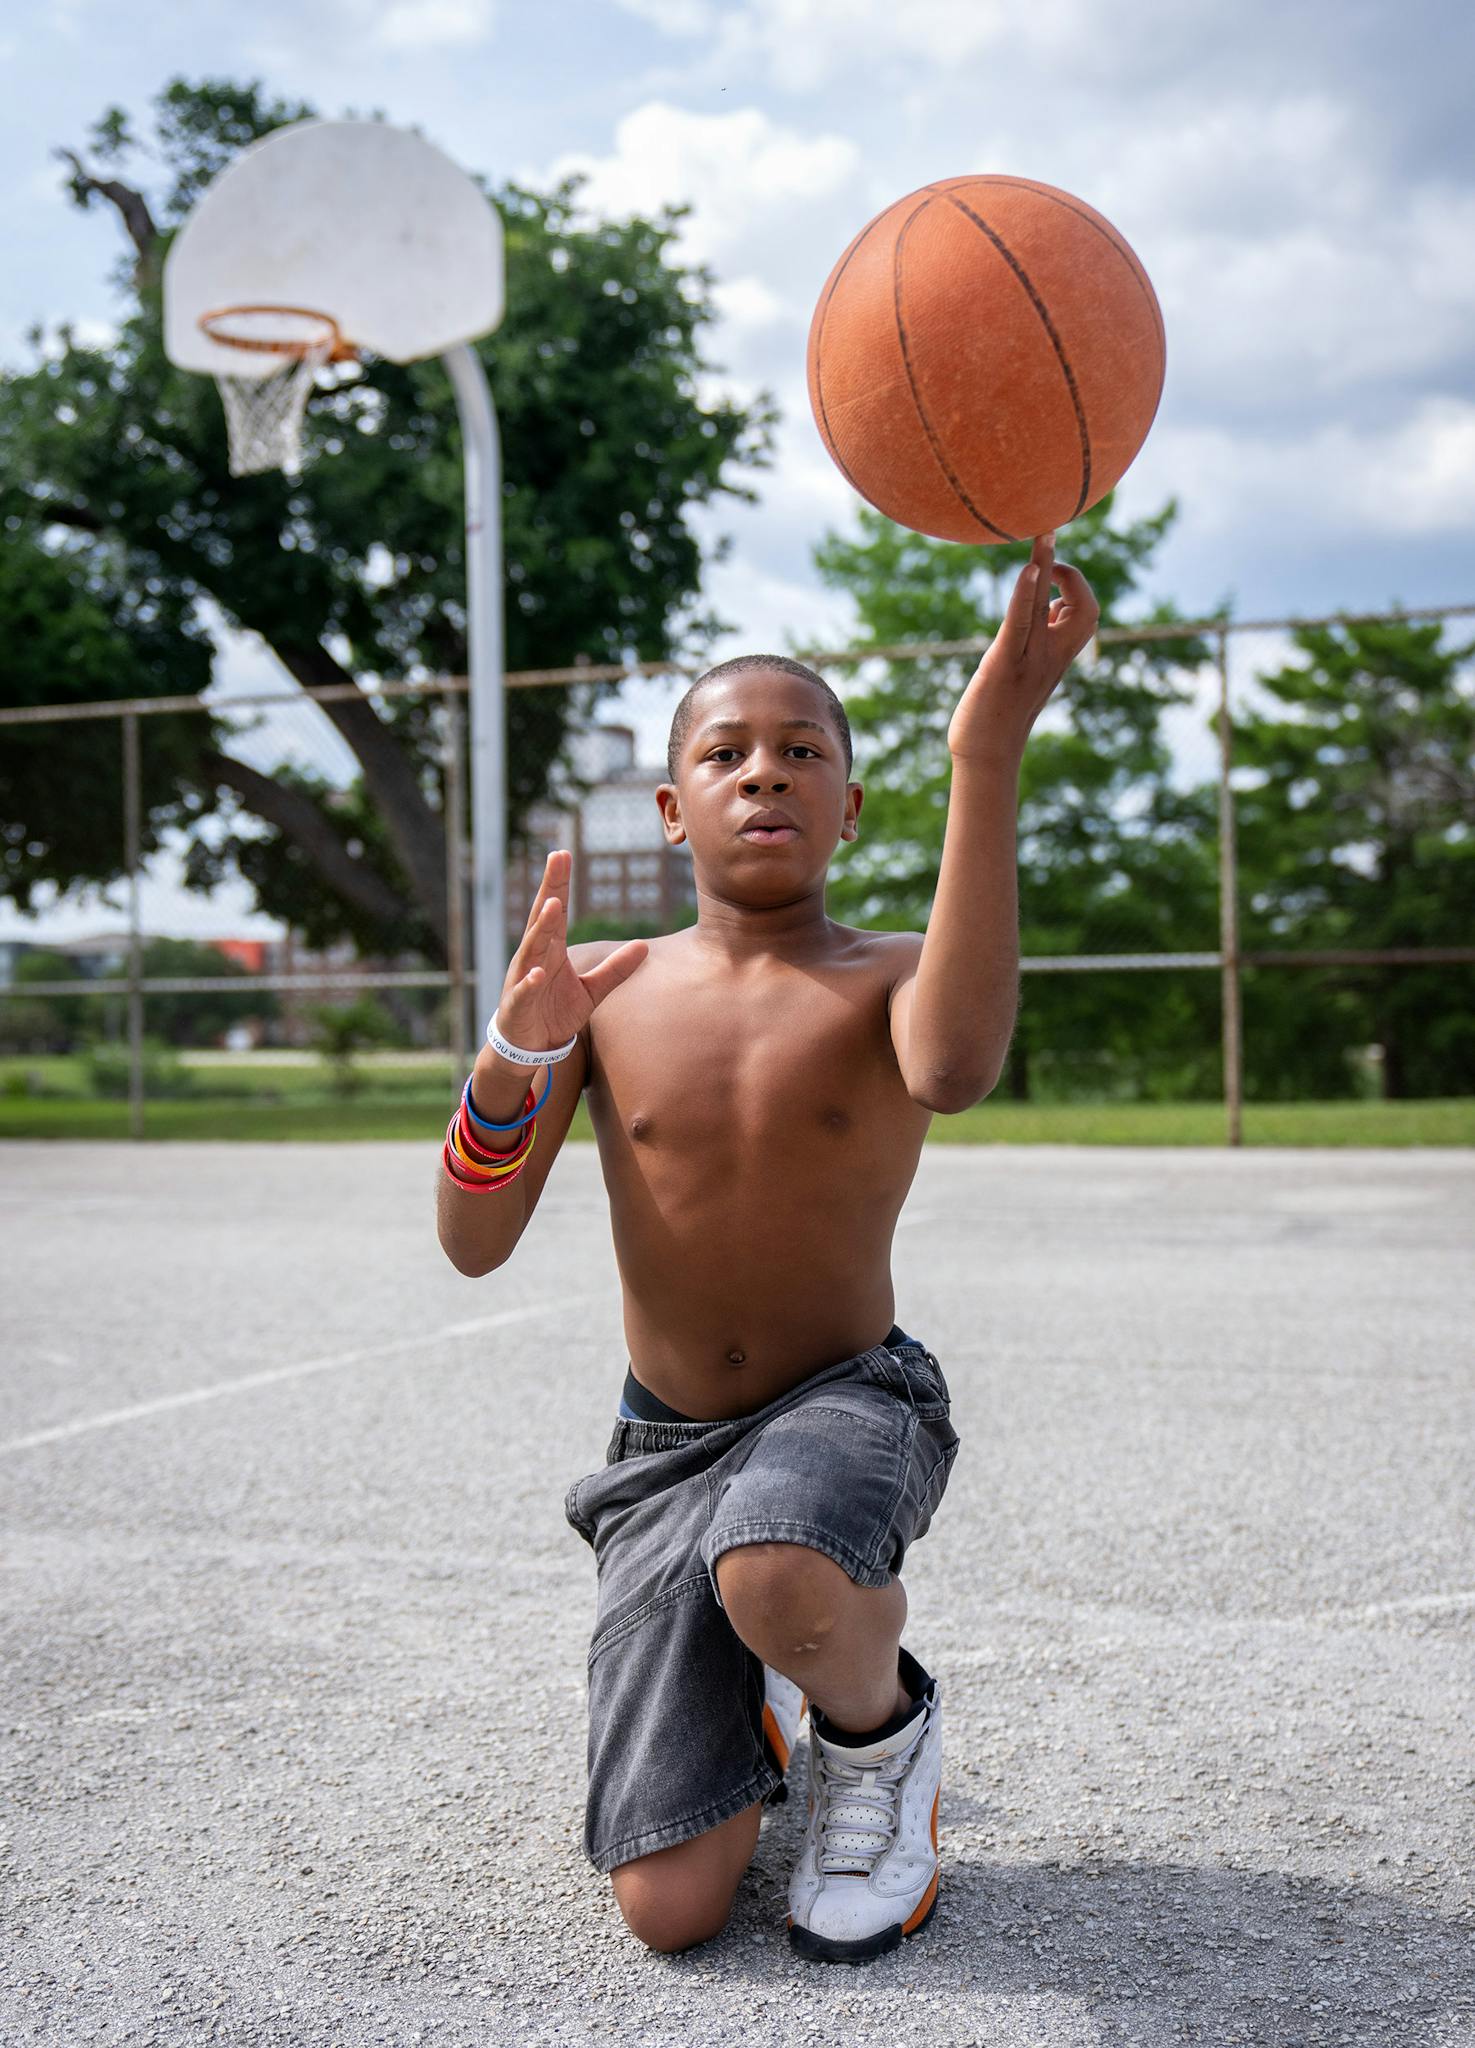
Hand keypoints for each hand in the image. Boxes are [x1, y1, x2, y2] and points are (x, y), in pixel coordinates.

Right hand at [494, 850, 648, 1050]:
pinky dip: (529, 983)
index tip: (562, 854)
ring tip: (553, 907)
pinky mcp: (518, 1005)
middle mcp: (535, 958)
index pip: (556, 912)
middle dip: (549, 889)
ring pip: (531, 950)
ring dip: (541, 929)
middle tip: (556, 860)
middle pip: (542, 919)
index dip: (559, 883)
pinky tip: (537, 973)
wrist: (529, 1047)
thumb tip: (645, 946)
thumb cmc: (555, 1011)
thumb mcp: (592, 990)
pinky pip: (524, 992)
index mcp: (552, 951)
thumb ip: (615, 969)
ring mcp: (523, 979)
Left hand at [946, 532, 1099, 764]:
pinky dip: (1026, 596)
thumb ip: (1038, 639)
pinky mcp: (1003, 665)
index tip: (1049, 575)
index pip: (1085, 613)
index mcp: (1057, 656)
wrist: (984, 753)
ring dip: (1046, 567)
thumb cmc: (998, 711)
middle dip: (1072, 577)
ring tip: (1045, 533)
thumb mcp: (1024, 668)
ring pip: (1049, 609)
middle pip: (1085, 611)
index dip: (1072, 587)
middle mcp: (1050, 657)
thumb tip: (1043, 608)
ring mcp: (1029, 661)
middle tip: (1048, 554)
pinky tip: (1028, 570)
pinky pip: (1020, 624)